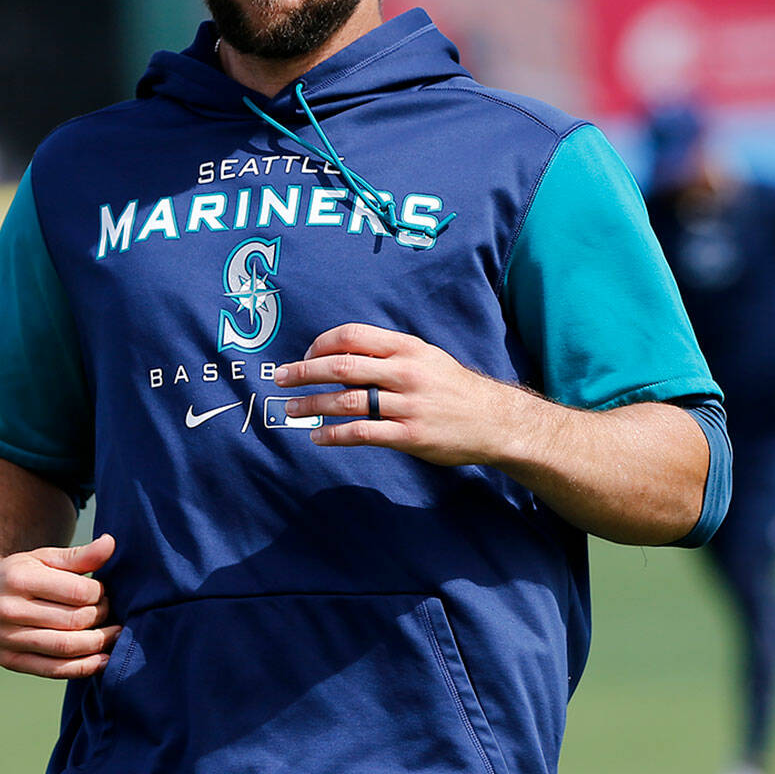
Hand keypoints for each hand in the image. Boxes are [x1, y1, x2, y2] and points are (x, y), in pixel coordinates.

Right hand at [0, 532, 118, 678]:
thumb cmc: (18, 575)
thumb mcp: (43, 558)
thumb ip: (79, 555)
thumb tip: (110, 543)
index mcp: (19, 579)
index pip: (77, 592)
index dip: (99, 593)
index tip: (102, 591)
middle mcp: (9, 610)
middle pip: (74, 620)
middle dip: (101, 616)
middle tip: (110, 611)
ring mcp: (6, 639)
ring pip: (66, 647)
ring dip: (99, 643)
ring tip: (115, 634)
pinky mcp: (9, 661)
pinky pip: (53, 670)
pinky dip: (82, 668)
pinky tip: (102, 660)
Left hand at [273, 322, 533, 466]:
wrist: (495, 421)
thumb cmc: (453, 389)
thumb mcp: (427, 358)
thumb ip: (390, 355)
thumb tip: (342, 356)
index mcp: (408, 349)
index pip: (353, 336)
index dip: (321, 344)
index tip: (305, 356)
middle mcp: (406, 373)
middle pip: (342, 366)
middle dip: (304, 372)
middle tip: (279, 378)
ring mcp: (408, 405)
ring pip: (347, 401)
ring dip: (312, 405)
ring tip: (291, 410)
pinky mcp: (410, 436)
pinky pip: (362, 433)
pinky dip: (333, 435)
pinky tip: (318, 436)